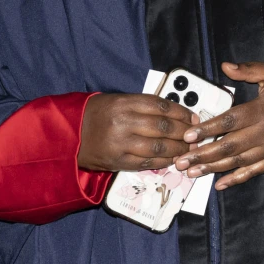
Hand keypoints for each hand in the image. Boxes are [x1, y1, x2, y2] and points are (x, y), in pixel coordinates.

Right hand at [77, 93, 193, 171]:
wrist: (68, 134)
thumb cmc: (96, 114)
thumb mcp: (117, 100)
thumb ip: (143, 105)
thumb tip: (175, 112)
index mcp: (124, 103)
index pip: (161, 106)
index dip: (182, 112)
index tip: (193, 116)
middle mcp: (123, 123)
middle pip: (163, 128)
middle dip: (184, 132)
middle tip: (196, 134)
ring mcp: (120, 144)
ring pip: (159, 147)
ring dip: (178, 149)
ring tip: (189, 148)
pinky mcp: (118, 162)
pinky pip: (147, 163)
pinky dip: (164, 162)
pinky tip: (174, 159)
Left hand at [173, 62, 263, 190]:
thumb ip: (249, 70)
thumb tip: (225, 66)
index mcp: (261, 110)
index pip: (230, 120)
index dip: (209, 128)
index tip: (189, 135)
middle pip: (229, 145)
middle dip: (203, 154)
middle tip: (181, 160)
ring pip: (238, 161)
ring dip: (213, 168)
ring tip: (191, 173)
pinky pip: (253, 171)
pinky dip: (237, 179)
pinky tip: (220, 185)